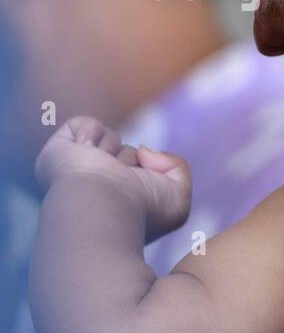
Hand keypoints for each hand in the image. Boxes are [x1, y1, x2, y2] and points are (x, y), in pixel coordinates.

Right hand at [35, 116, 190, 241]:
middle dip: (131, 161)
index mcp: (119, 201)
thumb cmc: (142, 208)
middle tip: (121, 182)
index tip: (144, 199)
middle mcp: (94, 187)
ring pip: (111, 139)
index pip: (143, 174)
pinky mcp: (57, 151)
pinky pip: (84, 124)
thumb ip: (175, 167)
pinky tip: (86, 152)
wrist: (104, 203)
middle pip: (129, 153)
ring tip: (103, 170)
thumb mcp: (177, 197)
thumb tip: (143, 150)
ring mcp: (75, 170)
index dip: (150, 175)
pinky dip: (92, 132)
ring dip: (115, 151)